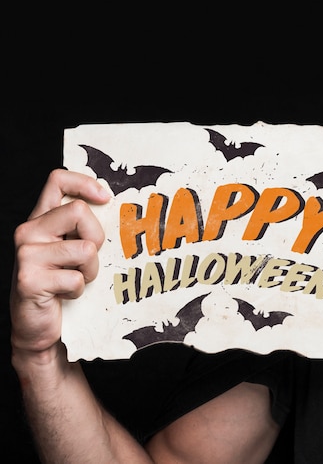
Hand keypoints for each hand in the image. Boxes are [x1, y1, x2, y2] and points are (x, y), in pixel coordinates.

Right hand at [10, 169, 110, 358]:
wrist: (39, 327)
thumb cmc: (62, 284)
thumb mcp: (72, 248)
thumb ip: (83, 226)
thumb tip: (112, 203)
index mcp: (41, 219)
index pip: (58, 179)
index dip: (85, 183)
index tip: (105, 198)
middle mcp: (28, 231)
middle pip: (80, 211)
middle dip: (96, 237)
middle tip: (86, 259)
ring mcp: (26, 255)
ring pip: (85, 248)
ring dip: (90, 270)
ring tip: (74, 279)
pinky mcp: (29, 279)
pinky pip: (77, 278)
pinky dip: (79, 290)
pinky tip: (63, 295)